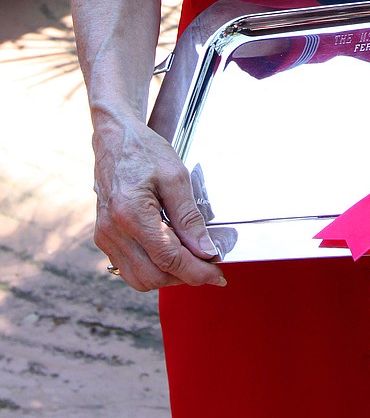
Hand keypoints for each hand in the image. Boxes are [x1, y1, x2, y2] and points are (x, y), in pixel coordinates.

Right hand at [92, 116, 226, 291]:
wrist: (114, 139)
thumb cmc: (144, 151)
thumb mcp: (175, 177)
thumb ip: (189, 218)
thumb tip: (205, 251)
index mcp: (130, 213)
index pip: (169, 258)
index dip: (197, 271)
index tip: (218, 274)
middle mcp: (112, 231)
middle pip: (153, 276)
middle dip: (184, 277)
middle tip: (208, 266)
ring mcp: (105, 236)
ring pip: (139, 279)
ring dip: (167, 277)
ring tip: (190, 261)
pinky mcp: (103, 237)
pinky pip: (128, 268)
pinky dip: (151, 268)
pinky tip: (169, 253)